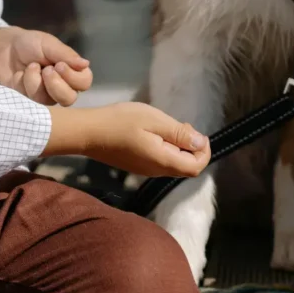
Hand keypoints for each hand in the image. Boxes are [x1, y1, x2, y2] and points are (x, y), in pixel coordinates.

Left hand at [0, 27, 92, 105]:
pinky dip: (22, 83)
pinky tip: (18, 74)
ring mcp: (45, 95)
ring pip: (47, 100)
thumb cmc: (31, 44)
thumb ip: (67, 55)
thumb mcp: (49, 44)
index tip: (59, 65)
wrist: (4, 49)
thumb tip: (86, 64)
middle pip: (69, 99)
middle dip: (55, 85)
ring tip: (30, 67)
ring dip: (35, 81)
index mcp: (72, 70)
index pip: (84, 82)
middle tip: (46, 70)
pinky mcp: (28, 101)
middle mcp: (62, 86)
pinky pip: (28, 99)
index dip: (73, 77)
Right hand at [45, 103, 211, 177]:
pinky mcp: (137, 165)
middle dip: (192, 147)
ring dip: (179, 146)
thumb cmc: (121, 122)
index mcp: (163, 161)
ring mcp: (145, 170)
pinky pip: (162, 160)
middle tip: (182, 125)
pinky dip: (167, 147)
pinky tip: (156, 131)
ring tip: (168, 126)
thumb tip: (200, 143)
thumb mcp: (155, 121)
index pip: (196, 167)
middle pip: (186, 166)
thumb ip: (179, 134)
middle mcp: (156, 171)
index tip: (197, 133)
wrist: (89, 132)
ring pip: (174, 163)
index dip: (204, 152)